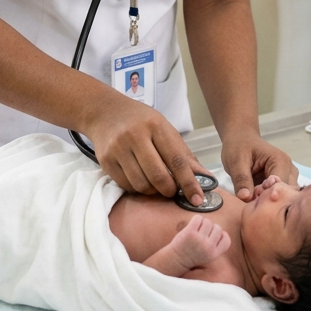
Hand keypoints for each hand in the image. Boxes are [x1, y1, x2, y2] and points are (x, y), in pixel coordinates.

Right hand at [87, 96, 211, 207]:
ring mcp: (118, 148)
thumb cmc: (141, 121)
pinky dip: (137, 188)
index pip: (176, 160)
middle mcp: (135, 136)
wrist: (105, 111)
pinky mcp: (105, 160)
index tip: (198, 199)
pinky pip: (126, 185)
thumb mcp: (165, 129)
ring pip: (141, 185)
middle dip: (169, 190)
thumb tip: (206, 178)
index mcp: (155, 126)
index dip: (189, 182)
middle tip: (172, 191)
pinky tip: (139, 178)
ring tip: (154, 183)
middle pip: (158, 176)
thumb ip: (183, 155)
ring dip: (152, 191)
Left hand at [167, 215, 230, 270]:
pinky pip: (198, 218)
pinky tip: (192, 225)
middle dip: (211, 228)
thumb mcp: (209, 255)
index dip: (221, 235)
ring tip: (197, 229)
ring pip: (208, 221)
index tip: (213, 237)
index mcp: (214, 254)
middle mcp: (208, 247)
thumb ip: (216, 244)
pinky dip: (196, 219)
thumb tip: (220, 228)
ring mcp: (199, 239)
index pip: (226, 239)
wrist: (177, 259)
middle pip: (218, 228)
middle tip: (202, 233)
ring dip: (203, 223)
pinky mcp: (190, 232)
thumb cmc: (193, 255)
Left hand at [221, 129, 297, 201]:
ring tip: (254, 198)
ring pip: (283, 197)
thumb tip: (245, 198)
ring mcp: (287, 177)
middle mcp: (289, 170)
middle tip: (252, 201)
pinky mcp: (282, 183)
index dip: (267, 196)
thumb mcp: (236, 162)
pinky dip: (268, 200)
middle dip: (269, 201)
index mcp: (281, 161)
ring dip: (269, 201)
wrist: (240, 140)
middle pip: (285, 194)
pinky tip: (257, 199)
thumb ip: (241, 180)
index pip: (280, 186)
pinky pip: (279, 196)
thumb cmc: (239, 146)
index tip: (253, 199)